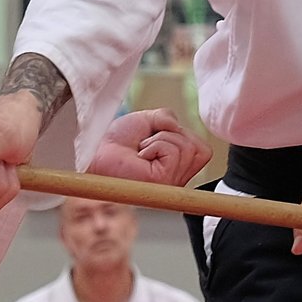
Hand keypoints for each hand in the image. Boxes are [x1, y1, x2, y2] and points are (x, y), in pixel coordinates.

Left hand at [87, 108, 211, 186]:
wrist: (97, 150)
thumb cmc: (118, 140)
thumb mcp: (149, 120)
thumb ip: (169, 118)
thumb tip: (178, 127)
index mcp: (179, 167)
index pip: (204, 150)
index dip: (183, 135)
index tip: (157, 138)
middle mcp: (178, 179)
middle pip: (199, 148)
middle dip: (171, 134)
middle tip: (147, 143)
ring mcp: (172, 183)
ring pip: (187, 147)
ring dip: (160, 139)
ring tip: (142, 150)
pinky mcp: (163, 182)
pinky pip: (173, 151)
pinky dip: (155, 145)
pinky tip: (140, 156)